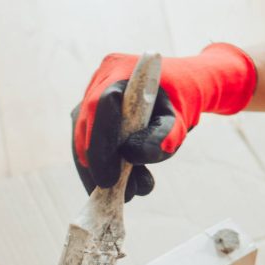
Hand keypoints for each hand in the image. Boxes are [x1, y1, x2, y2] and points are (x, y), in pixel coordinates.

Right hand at [69, 44, 258, 198]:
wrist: (181, 86)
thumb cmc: (182, 99)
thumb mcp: (181, 118)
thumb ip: (164, 136)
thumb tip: (132, 156)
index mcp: (120, 70)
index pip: (101, 106)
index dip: (101, 144)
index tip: (109, 179)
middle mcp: (99, 80)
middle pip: (86, 127)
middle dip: (99, 165)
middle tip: (119, 194)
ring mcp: (90, 96)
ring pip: (82, 139)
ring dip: (97, 171)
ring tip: (127, 194)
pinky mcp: (90, 114)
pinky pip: (87, 142)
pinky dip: (99, 167)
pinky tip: (116, 188)